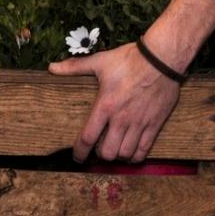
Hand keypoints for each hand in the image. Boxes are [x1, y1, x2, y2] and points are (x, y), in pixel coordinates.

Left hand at [48, 42, 179, 162]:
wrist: (162, 58)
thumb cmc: (130, 59)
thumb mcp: (100, 61)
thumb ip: (75, 67)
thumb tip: (52, 67)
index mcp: (105, 106)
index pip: (87, 138)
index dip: (79, 153)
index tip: (77, 157)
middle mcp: (121, 119)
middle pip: (107, 152)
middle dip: (100, 154)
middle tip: (100, 149)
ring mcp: (139, 123)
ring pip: (124, 154)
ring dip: (118, 155)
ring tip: (115, 149)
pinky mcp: (155, 124)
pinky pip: (143, 150)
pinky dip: (135, 157)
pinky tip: (131, 152)